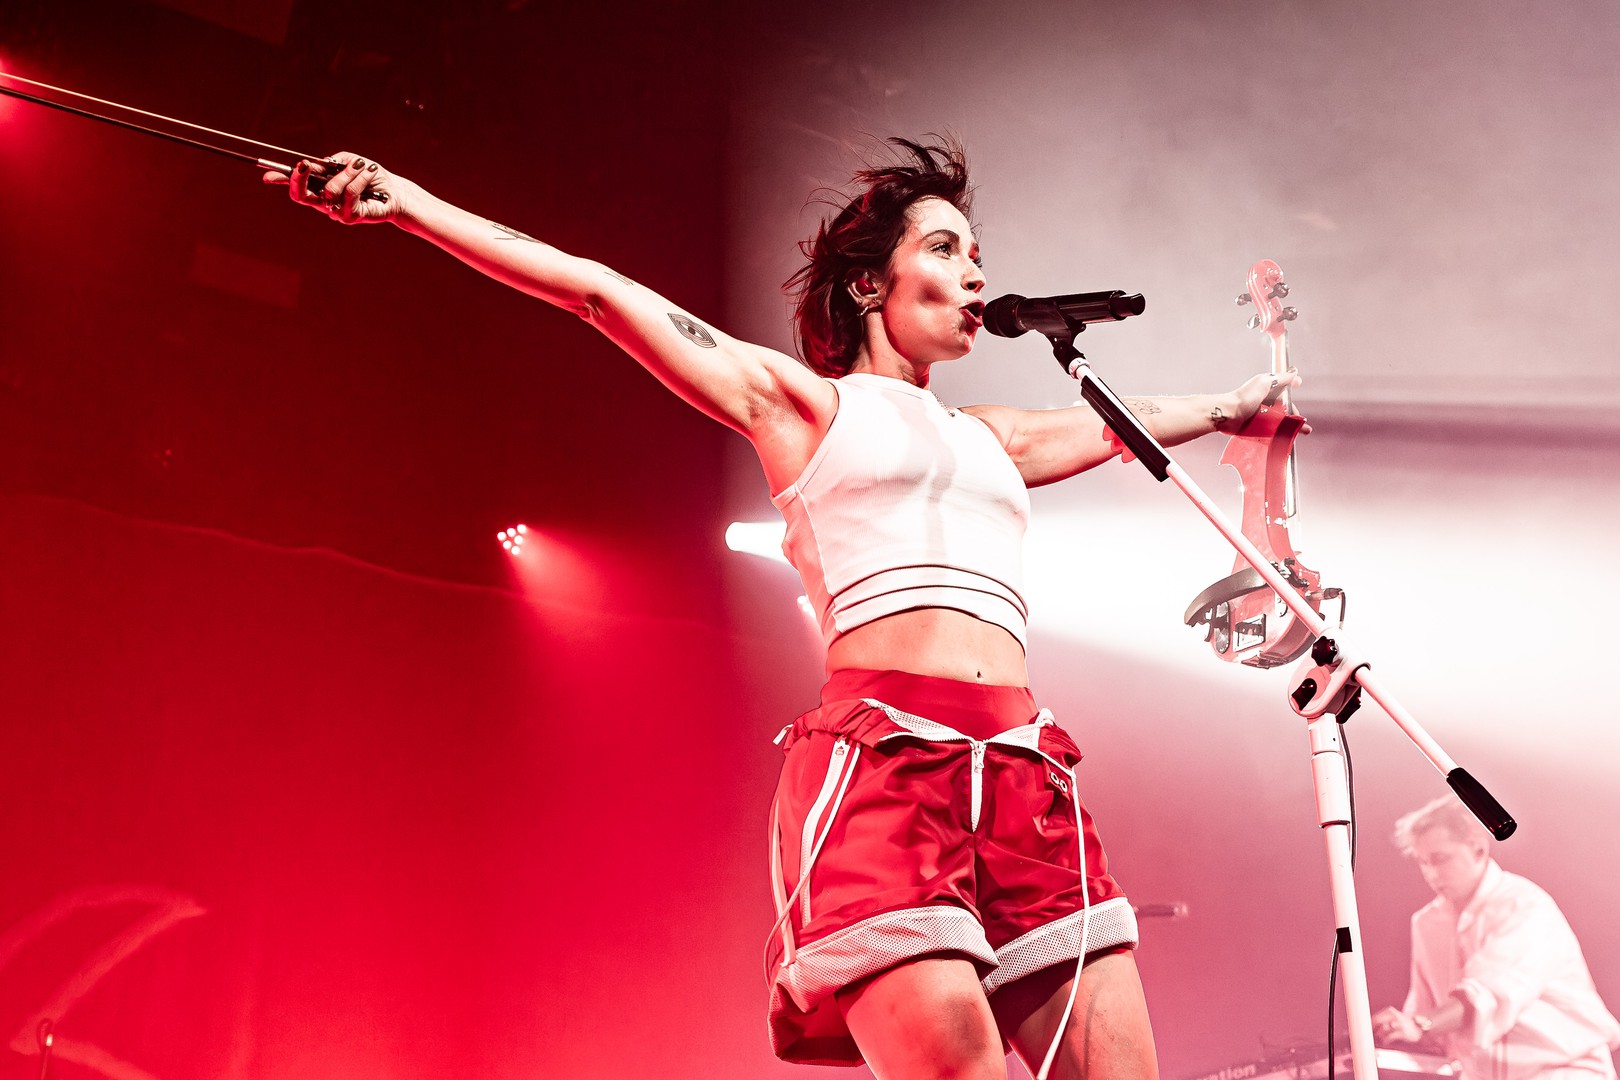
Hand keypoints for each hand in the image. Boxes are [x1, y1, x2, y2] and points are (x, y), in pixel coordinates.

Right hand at [262, 151, 407, 223]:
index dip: (281, 180)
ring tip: (363, 165)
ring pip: (329, 190)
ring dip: (346, 173)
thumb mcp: (348, 162)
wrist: (395, 192)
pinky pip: (348, 194)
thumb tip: (315, 165)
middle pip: (300, 196)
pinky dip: (359, 179)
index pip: (296, 186)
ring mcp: (335, 211)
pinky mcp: (349, 217)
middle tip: (304, 165)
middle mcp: (323, 202)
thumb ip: (331, 163)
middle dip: (299, 179)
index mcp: (320, 187)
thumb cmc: (370, 176)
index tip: (268, 176)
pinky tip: (370, 172)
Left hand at [1219, 369, 1304, 432]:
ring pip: (1281, 421)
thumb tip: (1294, 372)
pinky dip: (1282, 433)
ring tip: (1304, 431)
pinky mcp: (1258, 427)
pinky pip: (1273, 430)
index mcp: (1267, 390)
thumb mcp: (1264, 382)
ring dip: (1293, 426)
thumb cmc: (1244, 397)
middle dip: (1295, 415)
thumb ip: (1281, 378)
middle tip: (1302, 421)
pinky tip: (1290, 436)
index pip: (1284, 392)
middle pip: (1285, 409)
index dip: (1292, 393)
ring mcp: (1262, 416)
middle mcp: (1265, 402)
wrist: (1229, 414)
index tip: (1298, 389)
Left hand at [1373, 1006, 1422, 1043]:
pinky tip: (1385, 1042)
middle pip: (1378, 1021)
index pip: (1375, 1017)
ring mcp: (1400, 1023)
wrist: (1418, 1029)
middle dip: (1373, 1029)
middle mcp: (1394, 1015)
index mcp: (1389, 1011)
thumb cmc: (1401, 1024)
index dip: (1369, 1025)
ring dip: (1379, 1035)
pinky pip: (1390, 1036)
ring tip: (1378, 1039)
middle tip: (1370, 1035)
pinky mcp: (1403, 1032)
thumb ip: (1381, 1021)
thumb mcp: (1392, 1019)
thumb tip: (1368, 1028)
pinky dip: (1386, 1040)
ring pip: (1384, 1028)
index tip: (1366, 1031)